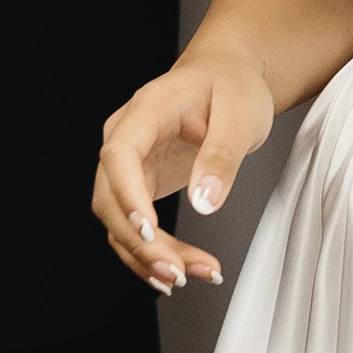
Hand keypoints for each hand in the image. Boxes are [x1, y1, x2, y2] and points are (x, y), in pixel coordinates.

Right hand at [93, 43, 273, 294]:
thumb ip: (222, 156)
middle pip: (111, 196)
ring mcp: (129, 163)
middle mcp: (126, 136)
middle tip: (178, 272)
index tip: (149, 231)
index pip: (120, 155)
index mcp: (146, 110)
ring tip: (187, 278)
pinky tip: (173, 273)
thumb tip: (204, 201)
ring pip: (117, 219)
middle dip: (139, 241)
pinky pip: (132, 225)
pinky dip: (149, 253)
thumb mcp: (241, 114)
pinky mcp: (139, 183)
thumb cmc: (231, 85)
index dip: (128, 196)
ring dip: (145, 255)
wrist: (227, 75)